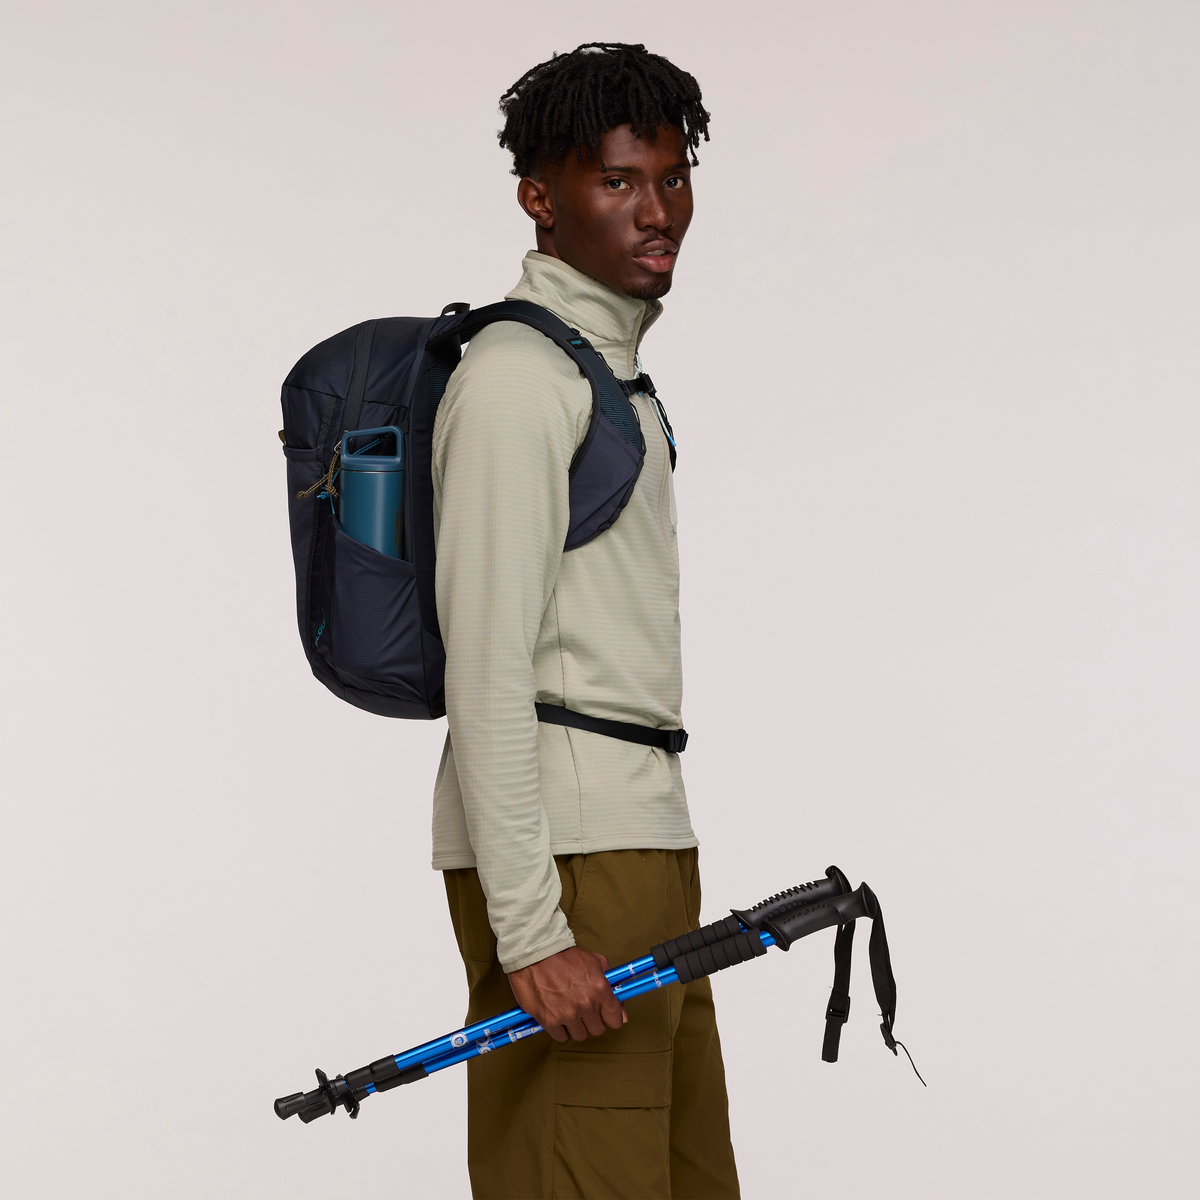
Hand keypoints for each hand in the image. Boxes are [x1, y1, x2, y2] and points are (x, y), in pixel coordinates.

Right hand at [508, 947, 627, 1042]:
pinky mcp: (549, 1020)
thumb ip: (611, 984)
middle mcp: (586, 1004)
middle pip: (597, 1030)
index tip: (604, 1015)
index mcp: (600, 989)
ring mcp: (568, 1014)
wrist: (535, 954)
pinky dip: (560, 1029)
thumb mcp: (594, 961)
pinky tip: (557, 1016)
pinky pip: (561, 1036)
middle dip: (592, 1021)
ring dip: (575, 1026)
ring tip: (568, 1011)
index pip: (615, 1019)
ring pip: (580, 1035)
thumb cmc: (564, 956)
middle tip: (583, 1010)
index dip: (610, 1018)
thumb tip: (621, 1012)